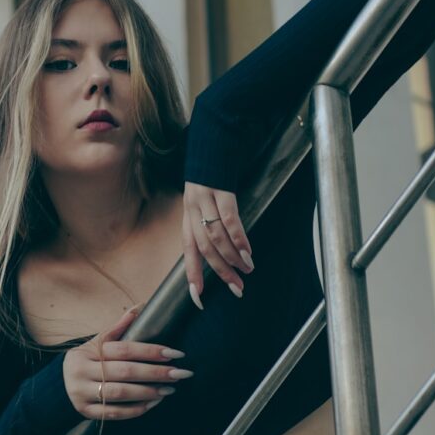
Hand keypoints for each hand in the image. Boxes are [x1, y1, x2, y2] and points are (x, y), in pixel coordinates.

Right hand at [63, 307, 192, 419]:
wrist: (59, 387)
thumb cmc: (86, 361)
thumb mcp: (97, 343)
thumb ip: (118, 328)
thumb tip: (140, 307)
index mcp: (88, 352)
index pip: (124, 349)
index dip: (150, 351)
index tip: (175, 353)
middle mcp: (83, 372)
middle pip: (125, 372)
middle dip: (155, 373)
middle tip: (179, 373)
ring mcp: (82, 393)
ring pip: (120, 393)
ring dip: (148, 392)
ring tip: (169, 390)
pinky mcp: (86, 412)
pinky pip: (114, 413)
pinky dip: (135, 409)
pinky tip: (152, 404)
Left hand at [183, 181, 253, 303]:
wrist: (213, 137)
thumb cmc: (211, 173)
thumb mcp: (204, 199)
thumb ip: (209, 221)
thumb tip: (222, 249)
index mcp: (188, 214)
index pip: (188, 250)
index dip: (193, 273)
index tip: (198, 297)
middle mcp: (192, 208)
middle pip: (203, 247)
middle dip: (220, 271)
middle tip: (237, 288)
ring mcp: (205, 198)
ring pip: (215, 236)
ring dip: (231, 257)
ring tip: (247, 270)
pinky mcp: (220, 189)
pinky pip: (228, 218)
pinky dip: (238, 237)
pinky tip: (247, 251)